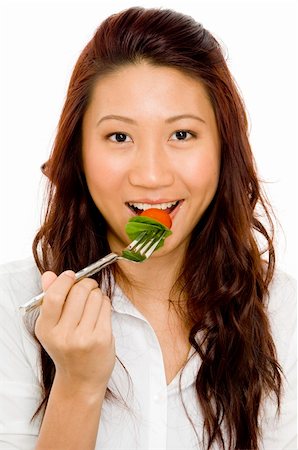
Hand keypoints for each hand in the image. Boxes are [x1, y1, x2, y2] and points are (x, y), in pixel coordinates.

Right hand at [35, 271, 114, 391]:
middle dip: (86, 283)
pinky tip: (100, 311)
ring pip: (95, 297)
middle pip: (78, 292)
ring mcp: (83, 338)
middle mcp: (63, 335)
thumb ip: (50, 299)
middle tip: (88, 286)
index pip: (53, 296)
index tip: (71, 276)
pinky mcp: (101, 339)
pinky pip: (106, 307)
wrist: (81, 380)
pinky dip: (104, 303)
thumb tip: (49, 275)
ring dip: (97, 293)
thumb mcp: (52, 327)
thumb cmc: (67, 349)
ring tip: (94, 302)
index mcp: (46, 329)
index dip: (64, 281)